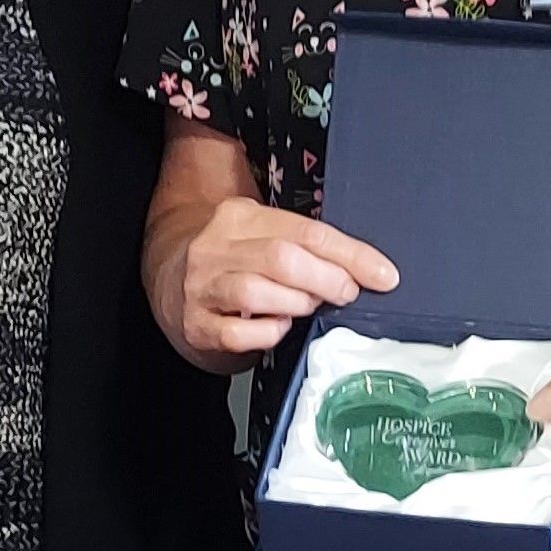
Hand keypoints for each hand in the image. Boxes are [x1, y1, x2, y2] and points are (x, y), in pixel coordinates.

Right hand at [172, 198, 397, 361]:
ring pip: (257, 292)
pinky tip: (278, 329)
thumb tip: (362, 269)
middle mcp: (217, 247)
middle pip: (283, 258)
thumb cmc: (231, 261)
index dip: (352, 255)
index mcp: (241, 217)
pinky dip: (267, 333)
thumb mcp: (261, 237)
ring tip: (308, 308)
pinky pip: (237, 333)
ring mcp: (202, 285)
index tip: (383, 275)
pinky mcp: (195, 323)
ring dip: (296, 304)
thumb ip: (301, 247)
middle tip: (346, 294)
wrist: (167, 278)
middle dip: (327, 279)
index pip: (307, 231)